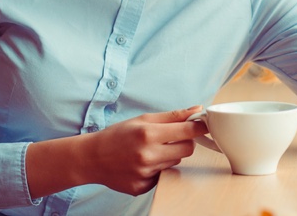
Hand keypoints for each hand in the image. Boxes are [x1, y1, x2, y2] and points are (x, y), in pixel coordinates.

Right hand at [26, 106, 207, 197]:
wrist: (92, 158)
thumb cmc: (118, 135)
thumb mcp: (143, 119)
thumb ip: (172, 116)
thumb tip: (196, 109)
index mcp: (148, 134)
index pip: (188, 131)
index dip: (199, 127)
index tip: (204, 124)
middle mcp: (148, 155)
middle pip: (187, 150)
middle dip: (184, 142)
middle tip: (172, 138)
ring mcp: (145, 174)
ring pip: (175, 162)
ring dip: (169, 155)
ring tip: (151, 150)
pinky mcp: (143, 187)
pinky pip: (163, 176)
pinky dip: (158, 168)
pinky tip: (142, 163)